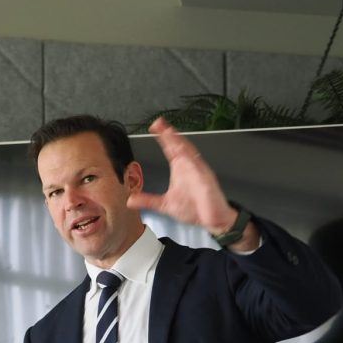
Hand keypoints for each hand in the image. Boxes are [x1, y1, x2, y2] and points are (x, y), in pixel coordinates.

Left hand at [128, 117, 236, 232]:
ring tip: (169, 131)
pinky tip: (184, 149)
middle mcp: (189, 166)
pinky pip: (198, 165)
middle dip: (169, 134)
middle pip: (178, 145)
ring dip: (179, 141)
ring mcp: (198, 171)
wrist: (212, 220)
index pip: (170, 149)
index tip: (155, 127)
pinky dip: (191, 157)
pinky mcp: (205, 178)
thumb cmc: (194, 209)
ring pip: (188, 151)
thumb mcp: (165, 205)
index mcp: (180, 169)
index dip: (163, 138)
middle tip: (158, 123)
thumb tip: (131, 200)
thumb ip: (148, 200)